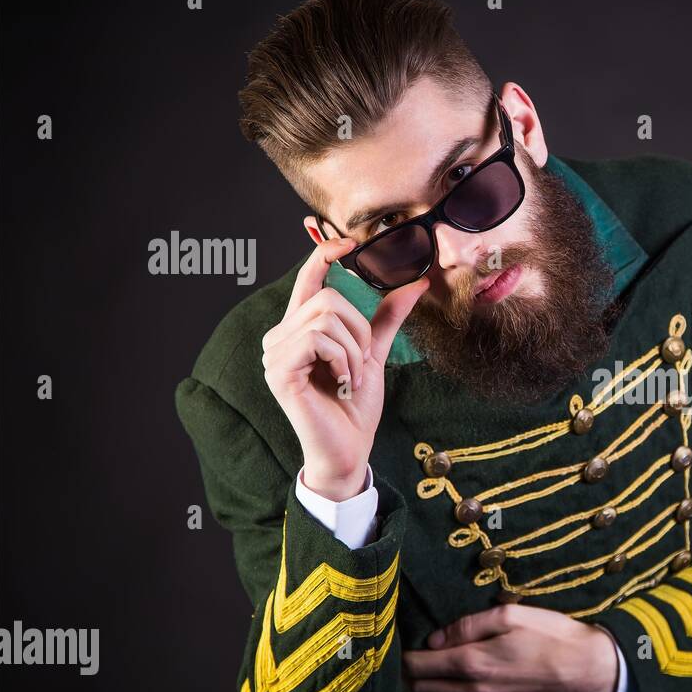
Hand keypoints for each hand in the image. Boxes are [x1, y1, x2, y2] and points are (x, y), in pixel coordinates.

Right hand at [261, 236, 428, 500]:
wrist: (349, 448)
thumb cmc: (355, 405)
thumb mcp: (373, 352)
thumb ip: (387, 316)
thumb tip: (416, 281)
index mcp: (300, 328)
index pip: (307, 280)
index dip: (323, 255)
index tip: (348, 243)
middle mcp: (280, 336)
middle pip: (327, 298)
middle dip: (358, 329)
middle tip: (361, 363)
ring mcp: (275, 354)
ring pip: (325, 318)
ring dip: (353, 350)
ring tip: (351, 378)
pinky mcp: (279, 370)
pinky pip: (318, 340)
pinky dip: (341, 360)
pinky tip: (341, 383)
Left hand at [401, 604, 620, 691]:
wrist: (592, 668)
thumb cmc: (554, 635)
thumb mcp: (511, 615)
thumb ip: (468, 626)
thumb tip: (435, 640)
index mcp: (474, 661)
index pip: (420, 666)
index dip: (406, 658)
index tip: (406, 650)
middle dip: (412, 679)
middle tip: (414, 667)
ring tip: (425, 690)